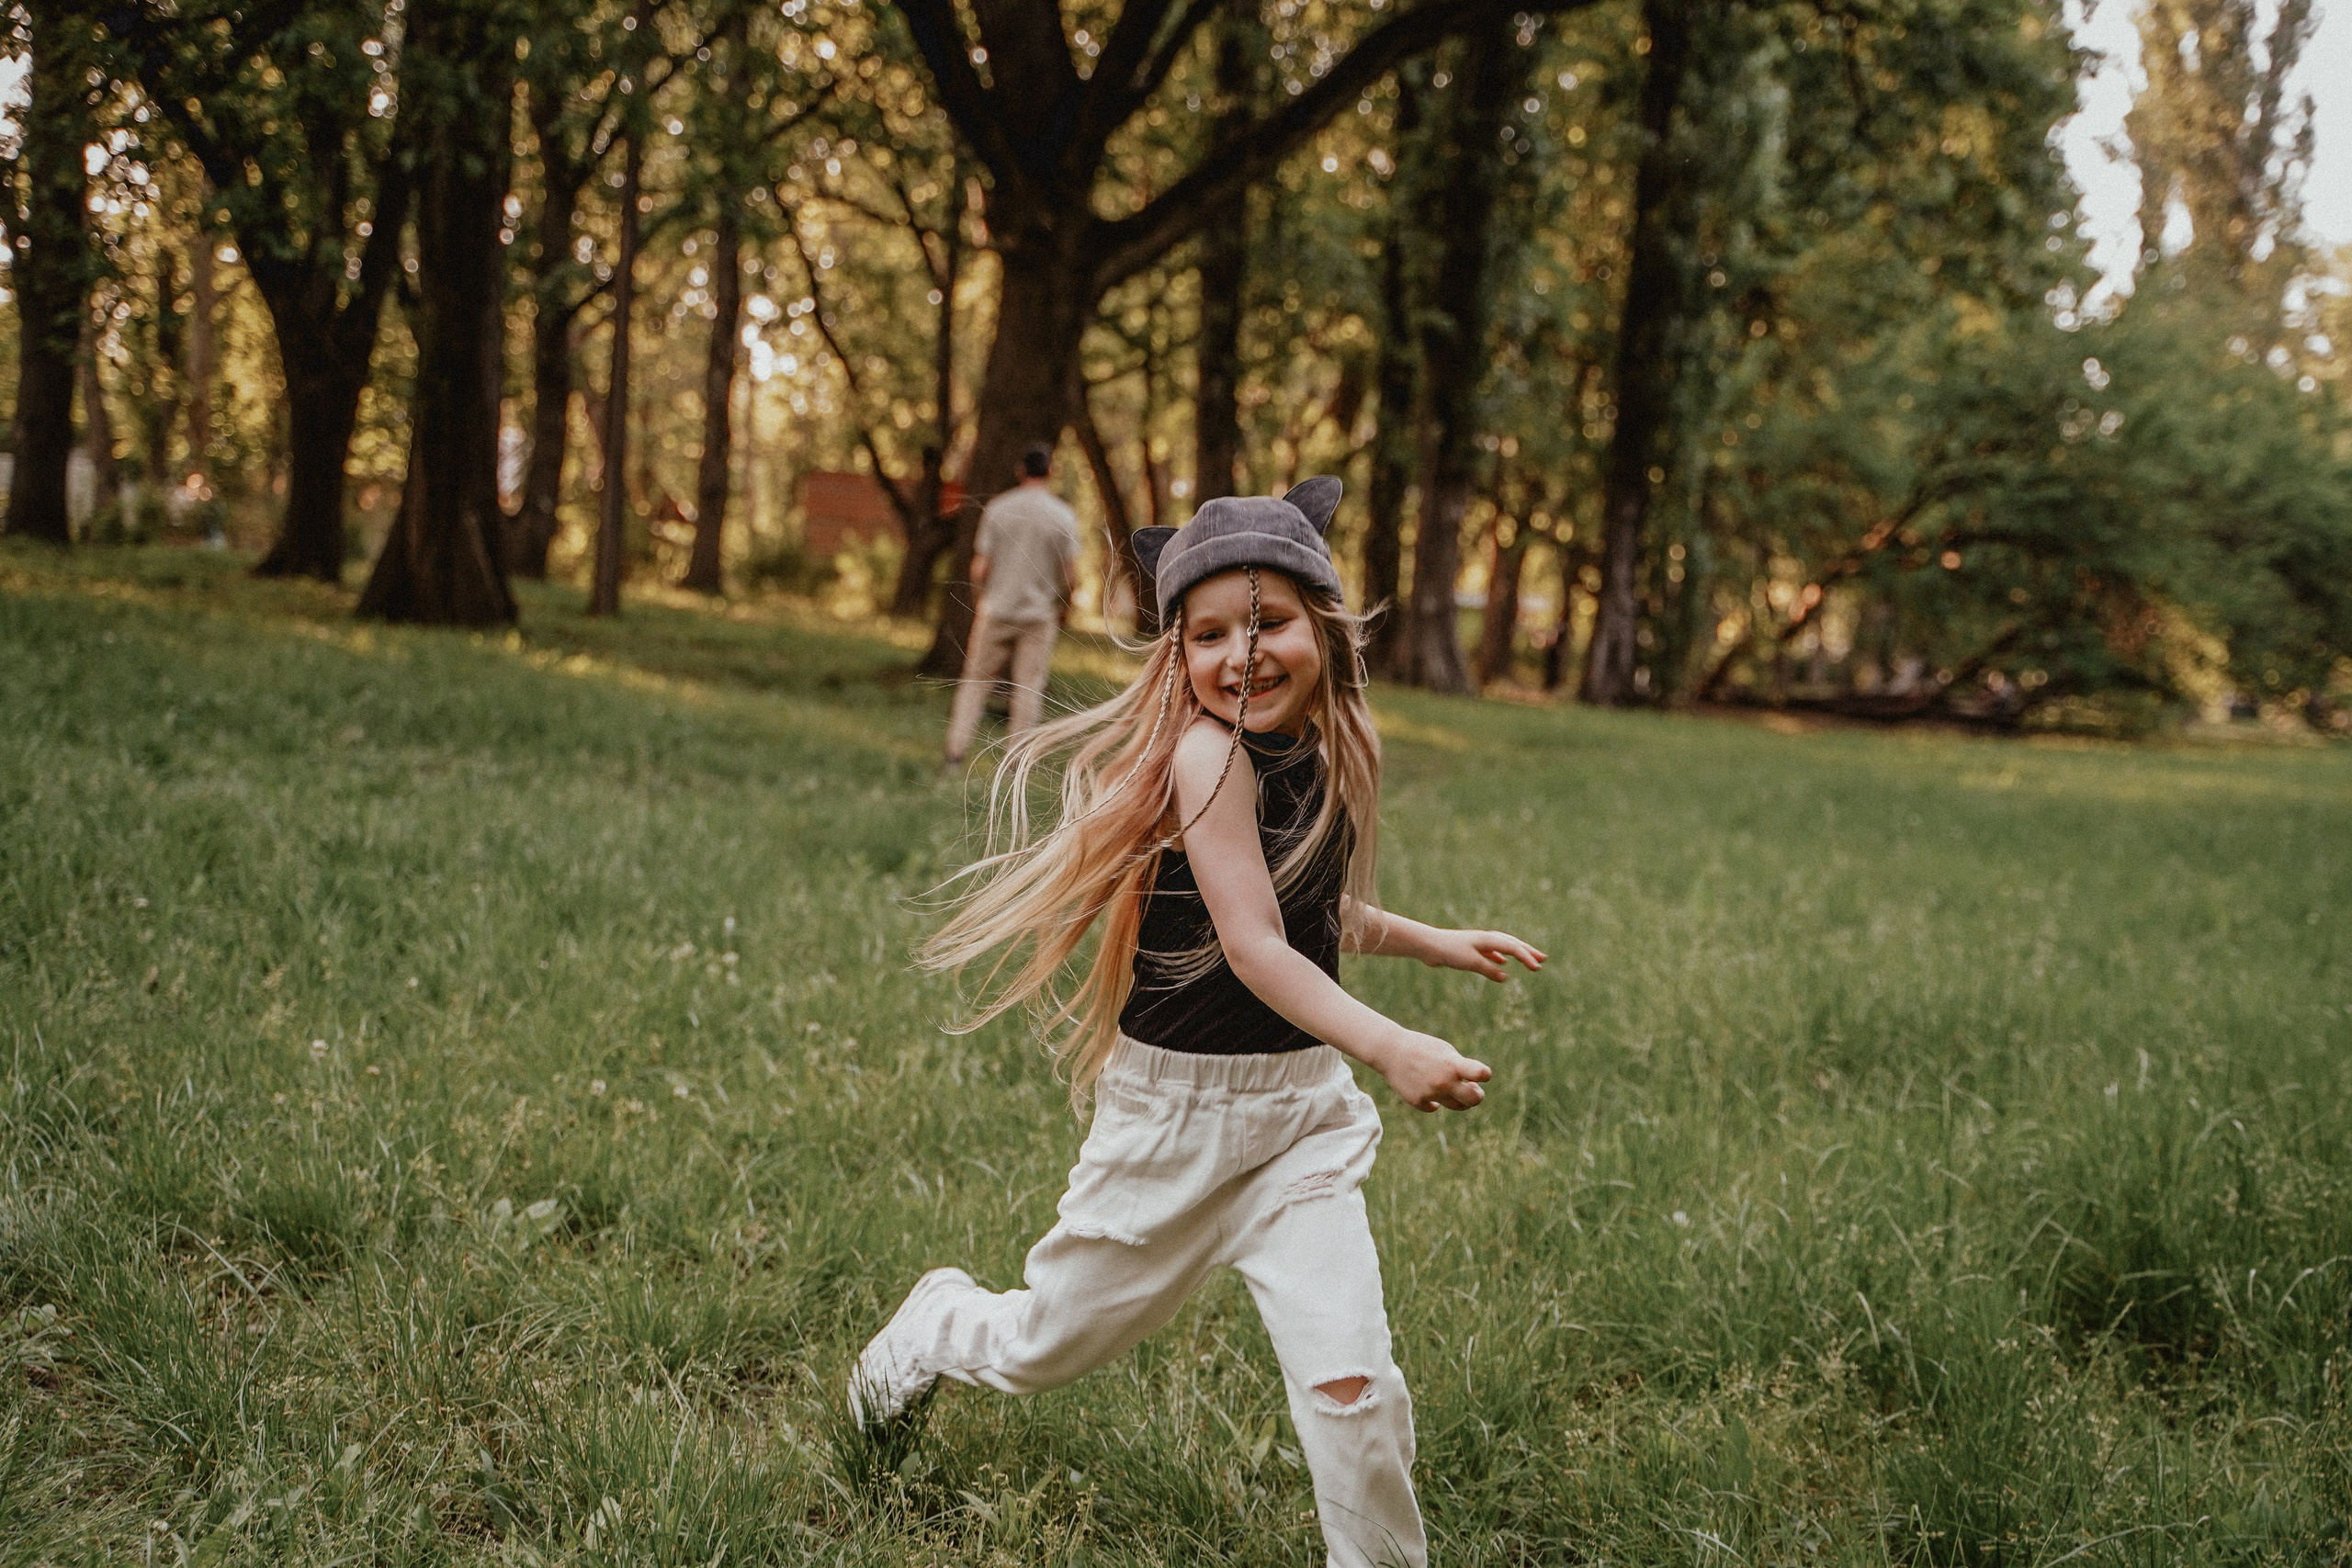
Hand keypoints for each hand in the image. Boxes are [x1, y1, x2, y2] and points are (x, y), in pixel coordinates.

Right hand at [1374, 1028, 1492, 1112]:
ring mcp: (1430, 1094)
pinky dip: (1435, 1100)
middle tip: (1474, 1089)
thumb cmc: (1421, 1048)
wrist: (1390, 1051)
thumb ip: (1461, 1067)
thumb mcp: (1444, 1051)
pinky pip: (1434, 1106)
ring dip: (1461, 1100)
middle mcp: (1443, 1081)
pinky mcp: (1418, 1101)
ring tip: (1457, 1091)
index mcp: (1452, 1065)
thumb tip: (1473, 1087)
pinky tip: (1429, 1090)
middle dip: (1477, 1095)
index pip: (1481, 1074)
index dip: (1485, 1074)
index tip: (1481, 1074)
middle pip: (1474, 1099)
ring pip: (1457, 1106)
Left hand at [1422, 928, 1546, 981]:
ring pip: (1503, 947)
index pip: (1513, 948)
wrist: (1428, 945)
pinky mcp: (1471, 949)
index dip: (1527, 958)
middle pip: (1512, 944)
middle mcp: (1486, 939)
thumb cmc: (1449, 951)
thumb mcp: (1471, 962)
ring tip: (1528, 959)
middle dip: (1528, 951)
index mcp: (1488, 940)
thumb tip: (1505, 976)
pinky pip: (1492, 952)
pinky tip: (1503, 964)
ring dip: (1517, 953)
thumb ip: (1488, 969)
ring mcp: (1479, 943)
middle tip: (1543, 959)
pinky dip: (1501, 957)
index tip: (1538, 968)